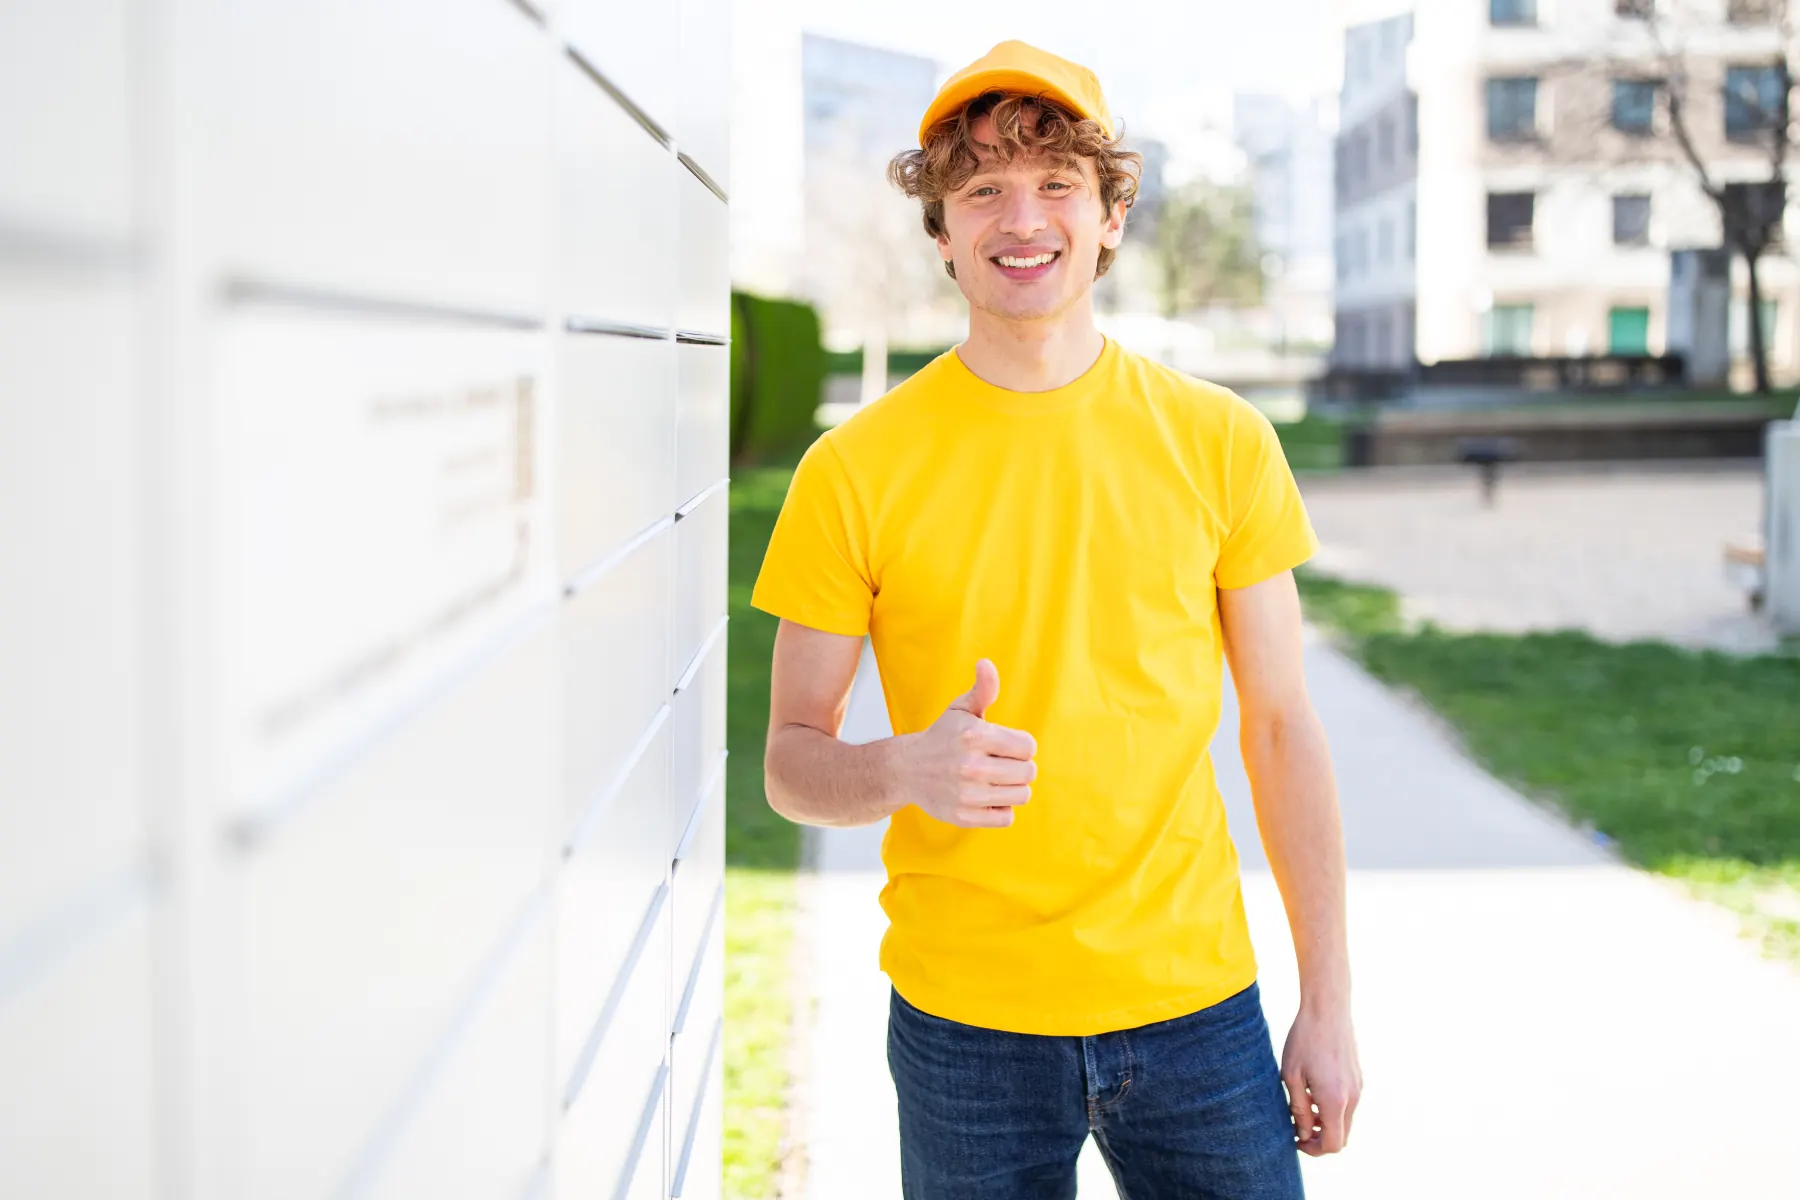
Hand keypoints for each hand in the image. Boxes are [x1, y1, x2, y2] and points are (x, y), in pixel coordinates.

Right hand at [893, 659, 1036, 828]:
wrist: (907, 769)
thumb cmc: (943, 736)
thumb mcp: (961, 709)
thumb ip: (982, 689)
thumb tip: (986, 664)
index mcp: (974, 736)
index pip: (1028, 747)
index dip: (1021, 745)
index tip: (1005, 745)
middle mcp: (970, 766)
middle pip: (1028, 772)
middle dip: (1020, 767)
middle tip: (1001, 764)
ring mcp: (967, 794)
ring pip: (1021, 795)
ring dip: (1012, 788)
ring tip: (995, 780)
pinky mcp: (964, 816)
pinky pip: (1006, 817)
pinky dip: (1001, 809)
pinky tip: (986, 797)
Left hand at [1281, 1002, 1361, 1155]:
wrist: (1327, 1010)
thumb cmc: (1304, 1040)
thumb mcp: (1291, 1076)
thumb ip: (1299, 1109)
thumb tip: (1302, 1134)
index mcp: (1335, 1101)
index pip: (1332, 1144)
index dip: (1313, 1149)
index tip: (1295, 1139)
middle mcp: (1353, 1098)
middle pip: (1341, 1137)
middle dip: (1319, 1139)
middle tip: (1297, 1127)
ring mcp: (1358, 1088)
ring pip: (1345, 1121)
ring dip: (1326, 1123)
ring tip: (1303, 1106)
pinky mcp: (1359, 1078)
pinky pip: (1348, 1104)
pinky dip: (1333, 1108)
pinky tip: (1314, 1090)